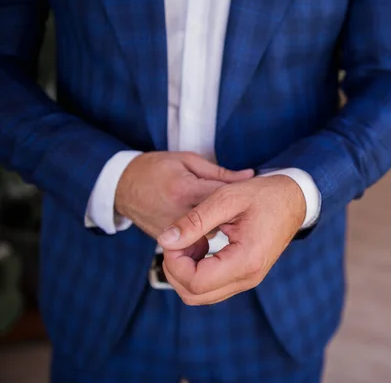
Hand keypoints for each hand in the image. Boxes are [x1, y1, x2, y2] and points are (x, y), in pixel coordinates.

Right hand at [115, 151, 253, 238]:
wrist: (121, 186)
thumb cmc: (155, 168)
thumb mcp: (187, 160)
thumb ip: (219, 172)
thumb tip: (249, 176)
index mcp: (185, 189)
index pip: (221, 197)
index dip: (240, 197)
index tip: (255, 197)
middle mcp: (178, 213)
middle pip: (218, 221)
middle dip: (233, 218)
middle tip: (246, 215)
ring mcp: (171, 230)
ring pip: (208, 237)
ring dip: (219, 230)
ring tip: (230, 221)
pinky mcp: (166, 241)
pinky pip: (193, 245)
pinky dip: (204, 239)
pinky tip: (210, 231)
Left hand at [157, 175, 305, 304]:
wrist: (293, 200)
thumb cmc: (263, 195)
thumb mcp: (227, 198)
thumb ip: (194, 220)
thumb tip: (165, 240)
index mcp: (246, 260)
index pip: (196, 281)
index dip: (174, 262)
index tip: (174, 237)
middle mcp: (248, 277)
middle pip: (194, 295)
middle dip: (175, 270)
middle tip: (178, 239)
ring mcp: (247, 280)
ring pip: (199, 296)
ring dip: (184, 272)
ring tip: (191, 241)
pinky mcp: (244, 276)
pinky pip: (211, 288)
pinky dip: (196, 272)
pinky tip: (200, 245)